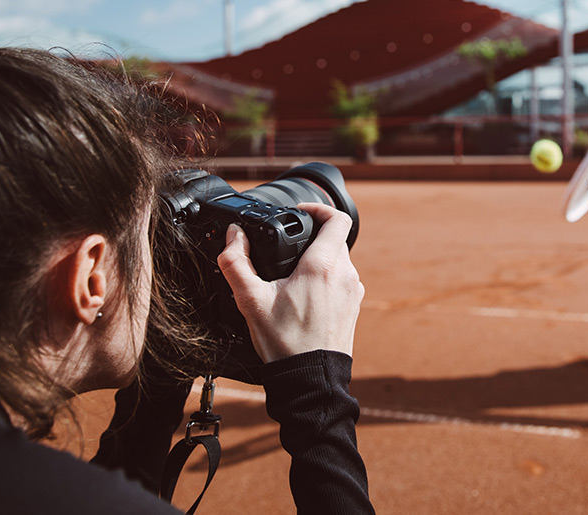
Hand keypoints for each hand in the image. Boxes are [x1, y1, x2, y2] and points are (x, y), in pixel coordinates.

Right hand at [216, 203, 364, 360]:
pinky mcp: (354, 306)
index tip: (300, 212)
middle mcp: (345, 274)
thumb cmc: (284, 342)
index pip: (337, 218)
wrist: (310, 380)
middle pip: (335, 239)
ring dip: (319, 259)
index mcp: (323, 266)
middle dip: (312, 236)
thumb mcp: (250, 300)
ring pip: (339, 260)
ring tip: (293, 272)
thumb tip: (233, 235)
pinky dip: (326, 278)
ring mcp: (353, 291)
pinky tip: (305, 294)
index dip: (318, 208)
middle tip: (289, 245)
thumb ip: (236, 263)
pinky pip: (342, 280)